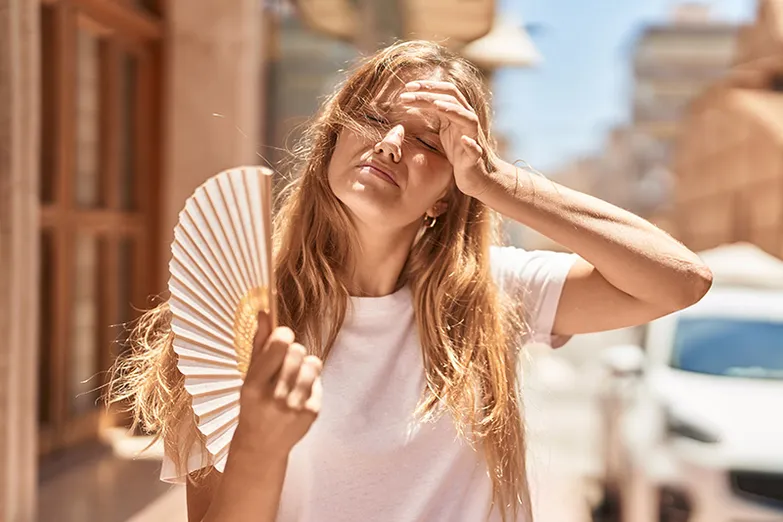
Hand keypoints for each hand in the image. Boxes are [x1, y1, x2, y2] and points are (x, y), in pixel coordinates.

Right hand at [232, 311, 322, 458]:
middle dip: (293, 352)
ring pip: (312, 363)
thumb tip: (264, 312)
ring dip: (304, 365)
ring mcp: (295, 406)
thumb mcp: (249, 377)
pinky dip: (310, 382)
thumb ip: (258, 344)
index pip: (279, 345)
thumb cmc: (254, 405)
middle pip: (298, 350)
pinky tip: (298, 393)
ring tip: (293, 377)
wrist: (261, 446)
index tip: (282, 338)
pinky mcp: (312, 412)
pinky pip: (319, 380)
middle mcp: (275, 396)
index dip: (283, 335)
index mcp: (254, 385)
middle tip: (285, 364)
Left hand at [400, 80, 492, 196]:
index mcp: (458, 113)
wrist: (476, 175)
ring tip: (435, 105)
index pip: (445, 91)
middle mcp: (467, 120)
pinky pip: (475, 148)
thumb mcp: (444, 129)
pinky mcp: (475, 156)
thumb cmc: (458, 152)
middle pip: (452, 99)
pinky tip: (463, 140)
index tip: (407, 86)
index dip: (428, 86)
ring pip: (467, 118)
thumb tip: (413, 101)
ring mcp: (473, 137)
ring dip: (451, 110)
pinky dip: (470, 143)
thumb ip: (435, 115)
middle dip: (430, 94)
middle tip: (407, 93)